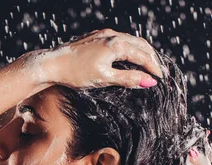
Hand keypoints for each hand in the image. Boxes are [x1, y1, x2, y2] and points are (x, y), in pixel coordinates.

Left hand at [30, 28, 163, 89]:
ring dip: (140, 51)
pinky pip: (119, 40)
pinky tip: (127, 56)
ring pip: (129, 40)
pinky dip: (128, 48)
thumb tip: (149, 82)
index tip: (160, 79)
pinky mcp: (95, 37)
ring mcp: (103, 34)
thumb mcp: (104, 79)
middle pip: (140, 44)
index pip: (142, 56)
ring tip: (147, 64)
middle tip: (158, 71)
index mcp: (116, 44)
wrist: (51, 64)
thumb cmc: (75, 73)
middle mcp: (112, 35)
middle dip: (150, 58)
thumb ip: (128, 79)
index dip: (153, 68)